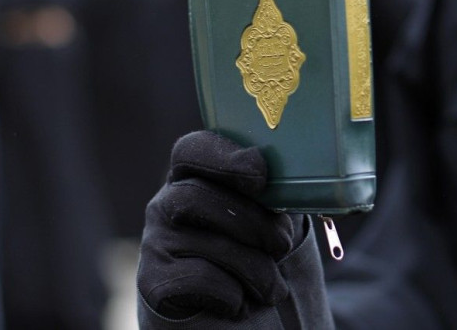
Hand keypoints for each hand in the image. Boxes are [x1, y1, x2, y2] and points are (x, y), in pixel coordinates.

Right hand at [137, 130, 302, 318]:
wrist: (226, 306)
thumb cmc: (250, 249)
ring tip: (273, 286)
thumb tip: (301, 182)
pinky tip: (241, 302)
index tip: (260, 175)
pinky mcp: (154, 281)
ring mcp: (155, 242)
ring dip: (255, 268)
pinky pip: (200, 280)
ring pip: (207, 243)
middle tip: (282, 243)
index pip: (191, 150)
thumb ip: (271, 191)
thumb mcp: (263, 213)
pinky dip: (232, 294)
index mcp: (192, 176)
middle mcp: (165, 204)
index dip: (224, 158)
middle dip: (253, 223)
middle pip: (198, 197)